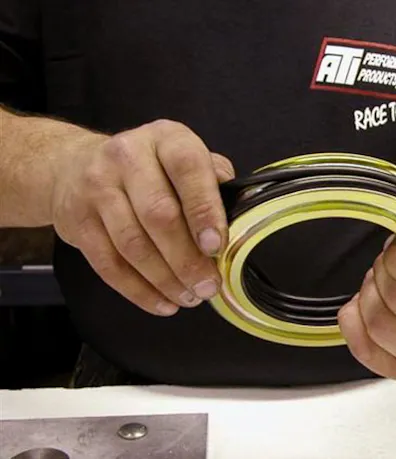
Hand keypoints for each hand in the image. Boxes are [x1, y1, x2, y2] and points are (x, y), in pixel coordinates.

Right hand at [51, 119, 234, 316]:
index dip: (204, 209)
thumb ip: (214, 181)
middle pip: (159, 214)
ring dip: (165, 279)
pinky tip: (162, 302)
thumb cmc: (148, 168)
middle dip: (187, 258)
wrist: (74, 164)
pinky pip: (109, 264)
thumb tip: (241, 220)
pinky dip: (138, 290)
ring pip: (133, 244)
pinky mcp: (77, 220)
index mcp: (166, 139)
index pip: (188, 169)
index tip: (217, 246)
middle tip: (208, 285)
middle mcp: (128, 156)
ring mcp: (97, 187)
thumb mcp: (184, 157)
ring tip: (189, 297)